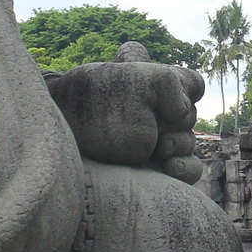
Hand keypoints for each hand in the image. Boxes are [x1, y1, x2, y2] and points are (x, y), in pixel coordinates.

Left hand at [47, 58, 205, 182]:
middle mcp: (152, 115)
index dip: (184, 85)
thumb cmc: (88, 105)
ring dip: (180, 143)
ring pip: (188, 143)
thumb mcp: (127, 78)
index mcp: (147, 87)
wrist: (62, 143)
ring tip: (161, 148)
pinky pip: (187, 171)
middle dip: (179, 119)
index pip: (186, 82)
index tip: (167, 88)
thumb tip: (184, 110)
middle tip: (158, 125)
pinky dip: (185, 168)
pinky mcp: (155, 174)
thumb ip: (167, 82)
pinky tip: (169, 167)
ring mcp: (155, 145)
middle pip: (189, 115)